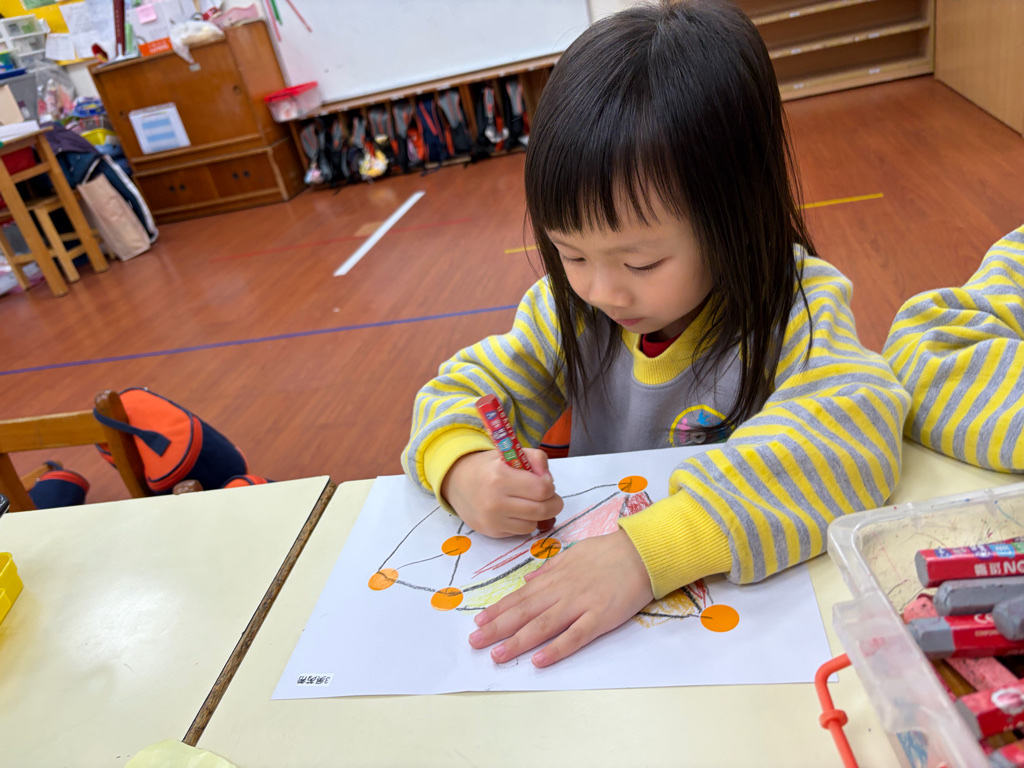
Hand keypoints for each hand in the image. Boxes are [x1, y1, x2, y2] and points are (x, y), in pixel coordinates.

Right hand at [441, 448, 562, 537]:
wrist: (457, 482)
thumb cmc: (489, 467)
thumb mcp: (511, 453)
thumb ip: (536, 458)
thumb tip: (549, 480)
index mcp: (501, 477)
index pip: (542, 489)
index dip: (549, 486)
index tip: (545, 482)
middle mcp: (495, 501)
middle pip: (542, 510)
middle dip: (552, 504)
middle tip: (549, 497)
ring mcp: (492, 520)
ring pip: (533, 524)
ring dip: (537, 515)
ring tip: (529, 503)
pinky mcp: (492, 532)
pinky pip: (520, 532)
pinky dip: (524, 523)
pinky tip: (516, 512)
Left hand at [468, 529, 653, 665]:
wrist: (642, 552)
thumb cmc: (609, 552)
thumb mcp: (574, 553)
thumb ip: (550, 568)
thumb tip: (529, 582)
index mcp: (556, 577)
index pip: (521, 597)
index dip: (498, 610)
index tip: (479, 622)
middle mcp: (562, 591)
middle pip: (524, 613)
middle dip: (497, 628)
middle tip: (475, 643)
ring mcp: (580, 604)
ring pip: (542, 626)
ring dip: (517, 641)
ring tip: (496, 655)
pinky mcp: (600, 617)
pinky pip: (574, 636)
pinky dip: (556, 649)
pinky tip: (539, 660)